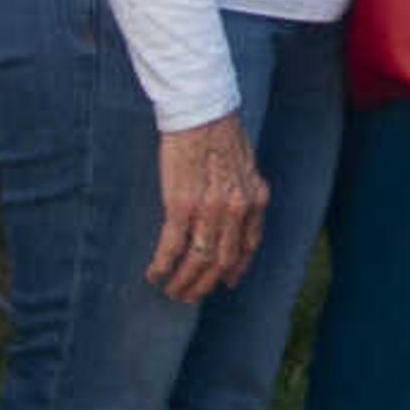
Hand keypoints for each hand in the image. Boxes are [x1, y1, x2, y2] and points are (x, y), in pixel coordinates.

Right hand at [149, 115, 267, 301]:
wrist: (202, 114)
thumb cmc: (222, 135)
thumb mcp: (247, 166)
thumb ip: (245, 193)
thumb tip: (239, 215)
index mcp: (255, 200)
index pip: (248, 246)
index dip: (236, 268)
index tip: (226, 282)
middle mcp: (236, 209)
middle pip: (222, 260)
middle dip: (205, 283)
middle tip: (189, 296)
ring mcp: (209, 210)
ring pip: (198, 260)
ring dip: (183, 281)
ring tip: (171, 291)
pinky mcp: (181, 206)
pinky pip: (172, 247)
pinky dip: (162, 265)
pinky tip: (154, 274)